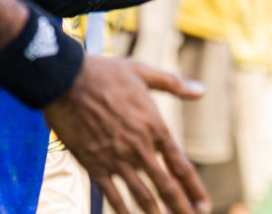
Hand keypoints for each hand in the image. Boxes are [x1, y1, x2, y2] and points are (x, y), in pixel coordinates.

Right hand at [43, 55, 209, 213]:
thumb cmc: (105, 73)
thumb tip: (201, 90)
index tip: (204, 204)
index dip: (194, 187)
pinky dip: (122, 210)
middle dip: (181, 207)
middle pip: (166, 186)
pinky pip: (112, 195)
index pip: (180, 165)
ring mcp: (116, 159)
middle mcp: (139, 148)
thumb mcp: (143, 72)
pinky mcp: (94, 165)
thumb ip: (173, 84)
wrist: (67, 81)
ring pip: (141, 195)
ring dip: (156, 213)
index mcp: (154, 126)